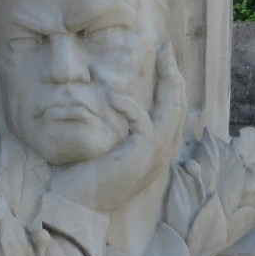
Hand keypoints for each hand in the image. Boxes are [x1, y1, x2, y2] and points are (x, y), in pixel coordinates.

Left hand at [48, 44, 186, 215]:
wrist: (77, 206)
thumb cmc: (84, 178)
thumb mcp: (107, 148)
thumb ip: (118, 129)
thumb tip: (112, 100)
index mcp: (156, 152)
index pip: (173, 113)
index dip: (172, 86)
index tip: (164, 62)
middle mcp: (163, 153)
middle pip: (178, 107)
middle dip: (174, 75)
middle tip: (167, 50)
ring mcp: (156, 155)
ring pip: (171, 110)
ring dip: (167, 81)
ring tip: (162, 58)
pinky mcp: (143, 155)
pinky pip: (144, 122)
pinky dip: (130, 107)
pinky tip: (113, 98)